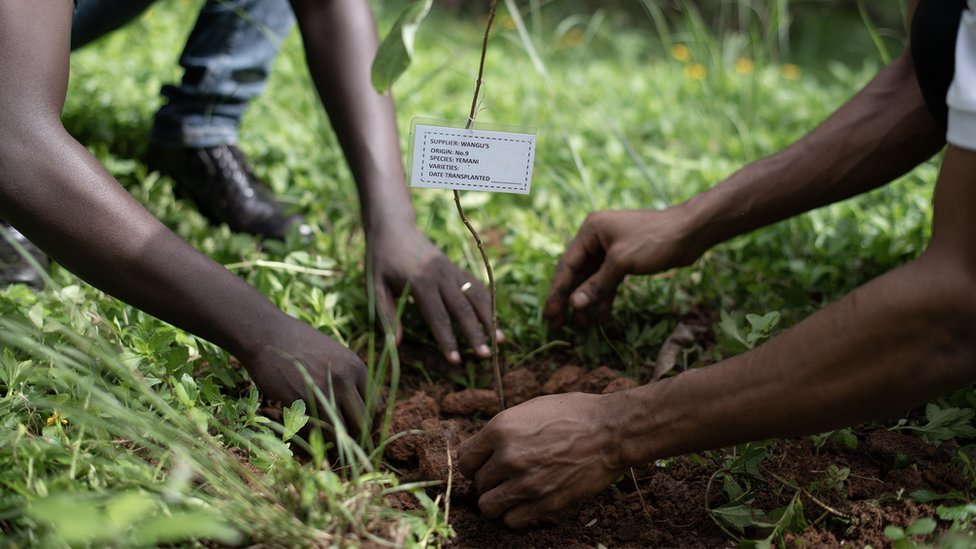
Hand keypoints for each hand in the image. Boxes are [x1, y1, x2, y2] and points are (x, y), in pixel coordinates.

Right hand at [243, 316, 374, 436]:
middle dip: (357, 438)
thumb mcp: (335, 354)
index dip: (372, 424)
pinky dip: (315, 440)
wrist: (267, 335)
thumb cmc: (300, 344)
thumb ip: (349, 378)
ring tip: (330, 445)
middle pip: (363, 424)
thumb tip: (361, 409)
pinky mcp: (299, 402)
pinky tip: (312, 437)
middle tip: (348, 443)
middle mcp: (344, 380)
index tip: (364, 432)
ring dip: (337, 443)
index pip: (376, 406)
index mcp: (356, 367)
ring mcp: (322, 391)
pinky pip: (315, 432)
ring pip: (341, 432)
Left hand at [370, 223, 502, 363]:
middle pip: (462, 309)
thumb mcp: (374, 285)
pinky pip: (477, 286)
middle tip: (486, 356)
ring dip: (489, 319)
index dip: (447, 340)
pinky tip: (495, 319)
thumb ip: (385, 315)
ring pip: (476, 297)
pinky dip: (488, 303)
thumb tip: (394, 346)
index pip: (437, 316)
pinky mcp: (456, 268)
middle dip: (475, 334)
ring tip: (501, 341)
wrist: (393, 226)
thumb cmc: (380, 259)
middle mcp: (440, 276)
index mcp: (419, 282)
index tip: (455, 360)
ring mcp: (451, 270)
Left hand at [457, 393, 626, 527]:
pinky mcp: (545, 502)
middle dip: (488, 481)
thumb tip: (487, 446)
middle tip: (504, 477)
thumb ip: (505, 429)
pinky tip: (525, 504)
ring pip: (488, 506)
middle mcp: (508, 456)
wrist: (612, 430)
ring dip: (496, 502)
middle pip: (477, 482)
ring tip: (510, 495)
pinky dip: (515, 516)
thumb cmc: (575, 413)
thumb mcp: (531, 409)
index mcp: (501, 427)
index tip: (484, 465)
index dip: (473, 463)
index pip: (464, 458)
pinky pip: (512, 521)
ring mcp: (526, 482)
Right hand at [543, 208, 699, 329]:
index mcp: (591, 231)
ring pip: (593, 280)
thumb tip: (574, 305)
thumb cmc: (655, 240)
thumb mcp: (622, 262)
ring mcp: (611, 249)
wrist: (691, 231)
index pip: (568, 265)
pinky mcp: (625, 259)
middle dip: (569, 301)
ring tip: (582, 328)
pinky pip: (609, 281)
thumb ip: (597, 285)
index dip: (558, 293)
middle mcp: (597, 238)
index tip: (550, 316)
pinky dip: (605, 298)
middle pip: (577, 274)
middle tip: (557, 326)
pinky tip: (603, 318)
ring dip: (588, 302)